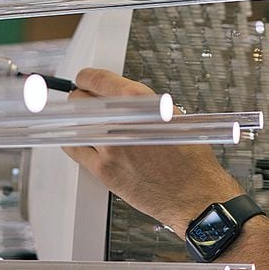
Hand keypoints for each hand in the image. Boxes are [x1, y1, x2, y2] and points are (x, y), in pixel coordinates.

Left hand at [63, 68, 244, 234]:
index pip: (98, 80)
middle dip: (82, 98)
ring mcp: (109, 147)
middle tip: (87, 101)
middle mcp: (122, 123)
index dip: (87, 78)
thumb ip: (142, 102)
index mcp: (140, 103)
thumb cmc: (190, 156)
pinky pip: (75, 149)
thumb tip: (117, 95)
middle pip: (80, 101)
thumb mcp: (173, 114)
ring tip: (89, 121)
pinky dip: (76, 141)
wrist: (193, 192)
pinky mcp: (103, 170)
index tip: (84, 79)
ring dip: (79, 120)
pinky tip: (84, 139)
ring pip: (75, 124)